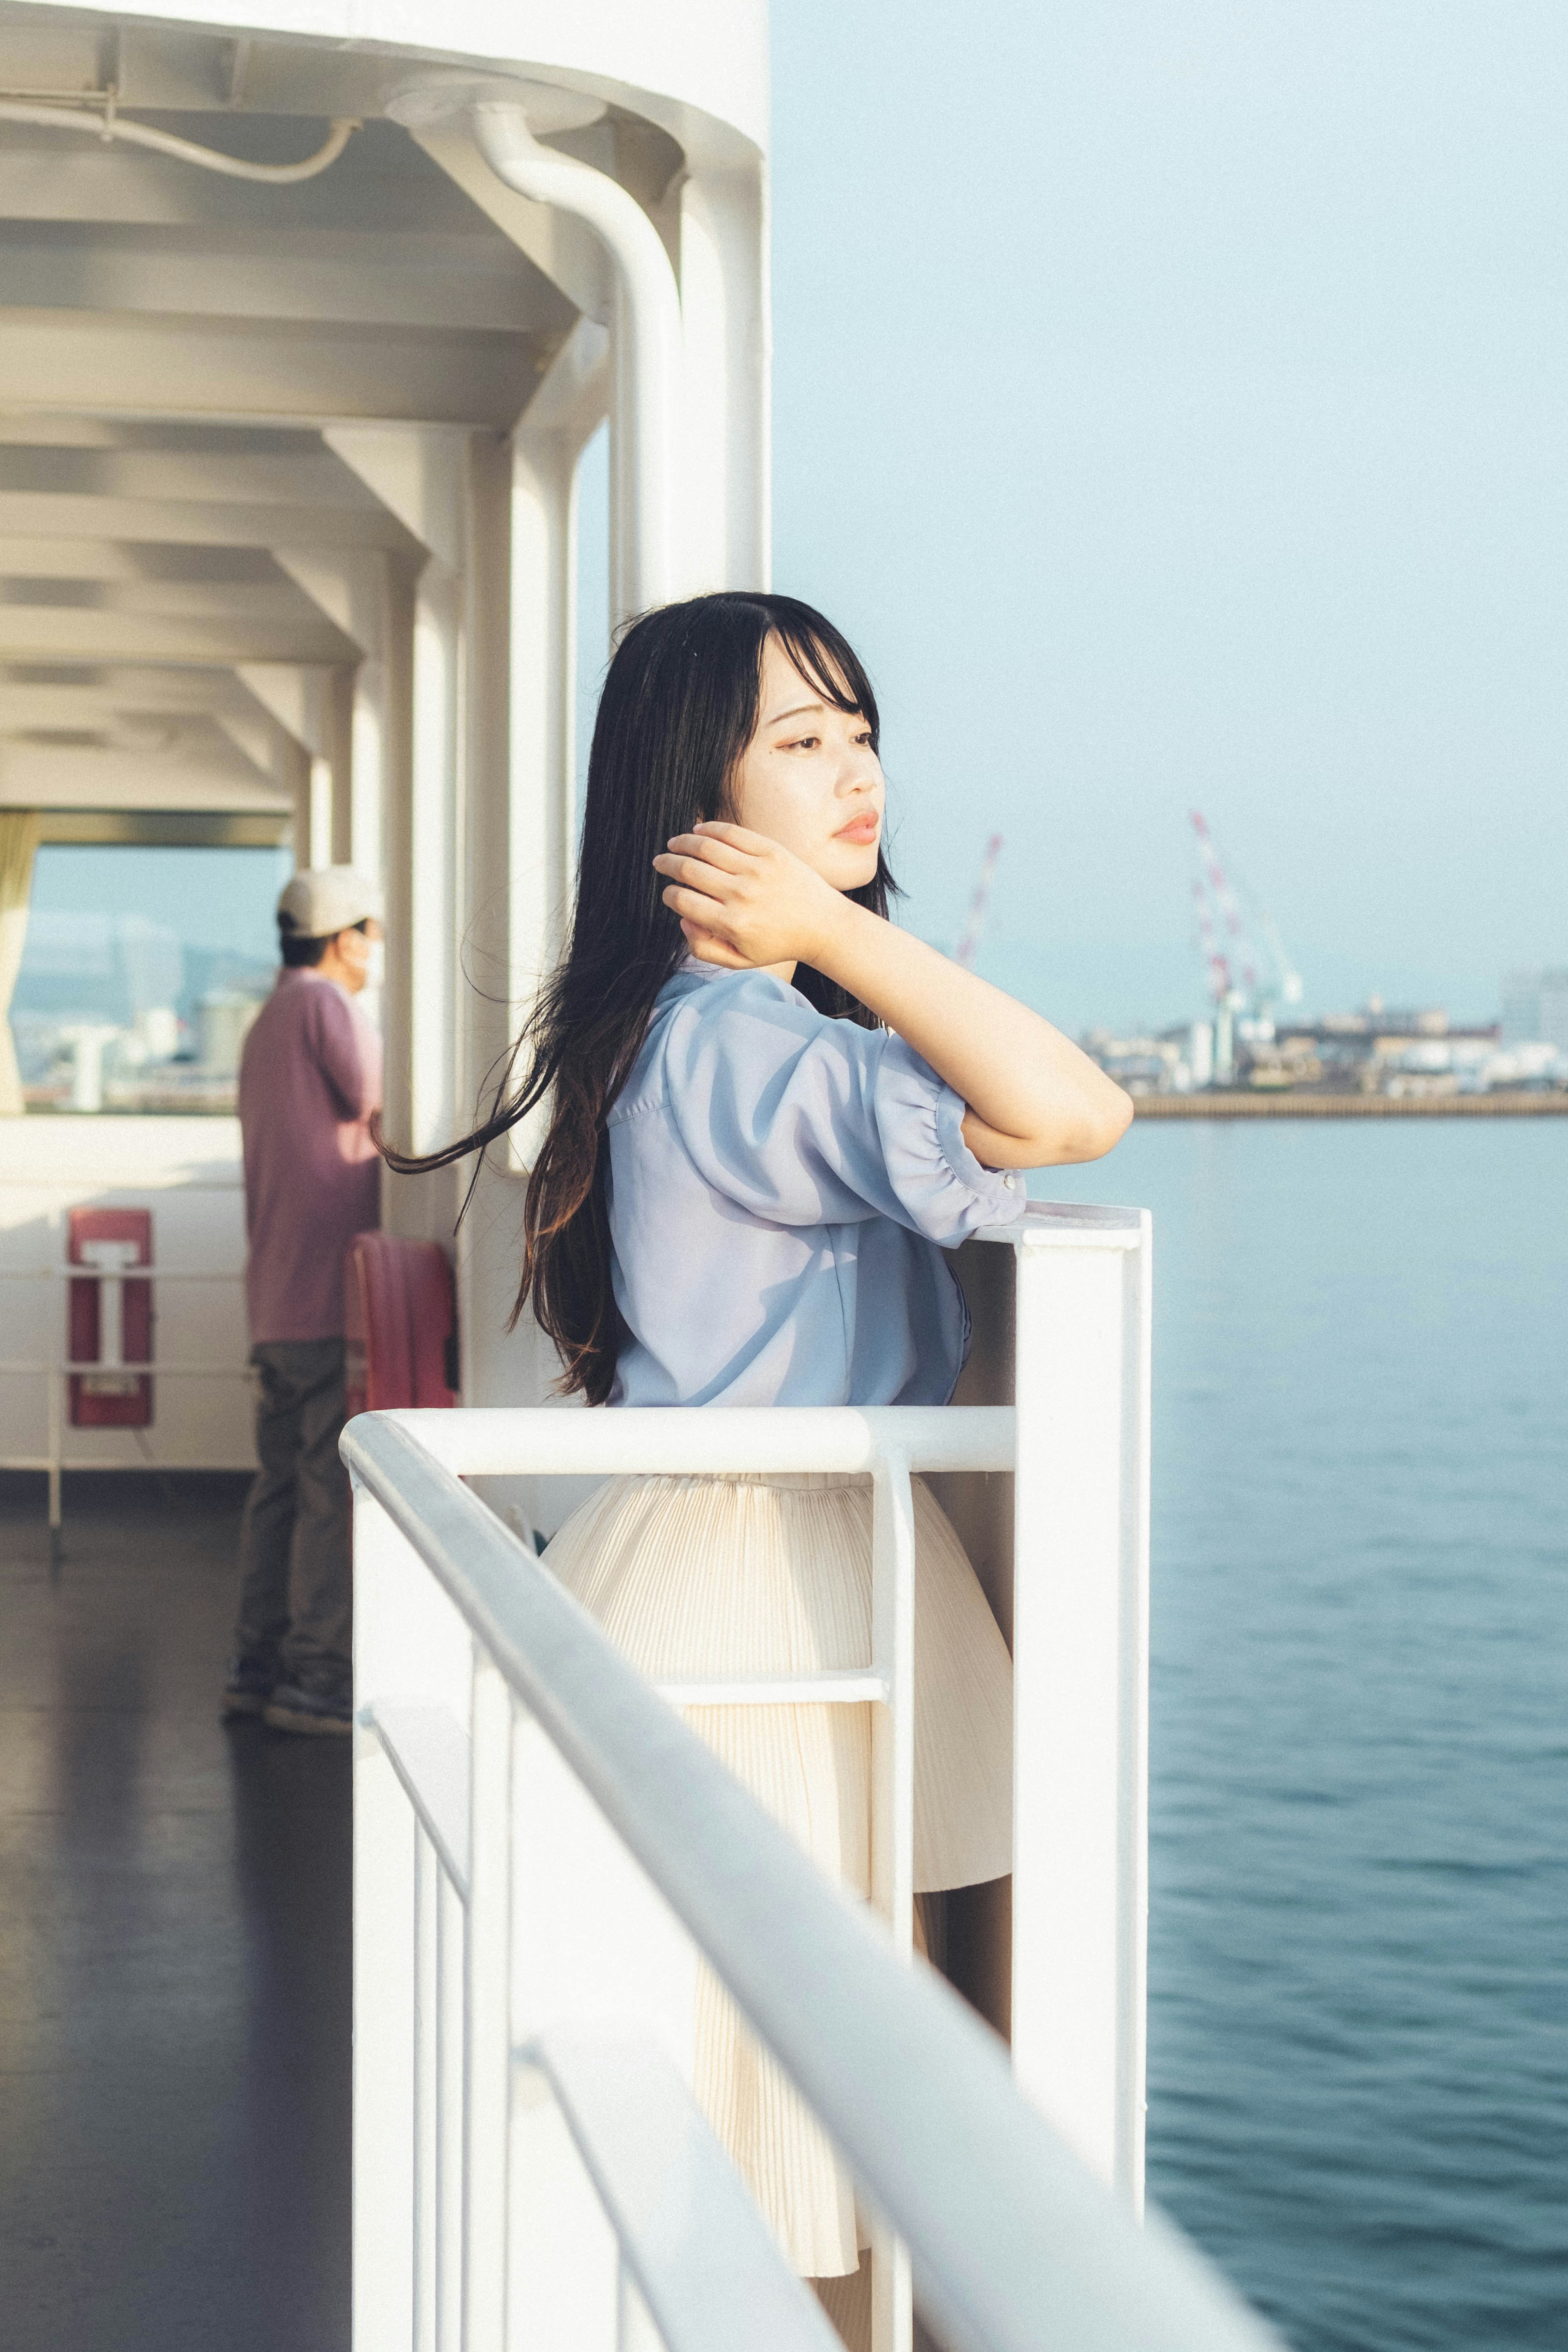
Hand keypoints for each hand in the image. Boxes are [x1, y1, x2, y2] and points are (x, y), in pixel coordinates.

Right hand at [652, 822, 846, 970]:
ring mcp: (757, 870)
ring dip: (683, 842)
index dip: (669, 895)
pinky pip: (732, 833)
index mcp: (732, 923)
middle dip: (667, 864)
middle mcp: (742, 894)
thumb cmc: (778, 944)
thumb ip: (704, 948)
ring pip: (706, 847)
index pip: (683, 901)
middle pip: (689, 870)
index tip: (669, 893)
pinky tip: (698, 830)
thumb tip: (683, 920)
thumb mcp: (740, 960)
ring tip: (674, 844)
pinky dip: (710, 829)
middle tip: (660, 862)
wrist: (823, 926)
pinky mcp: (771, 852)